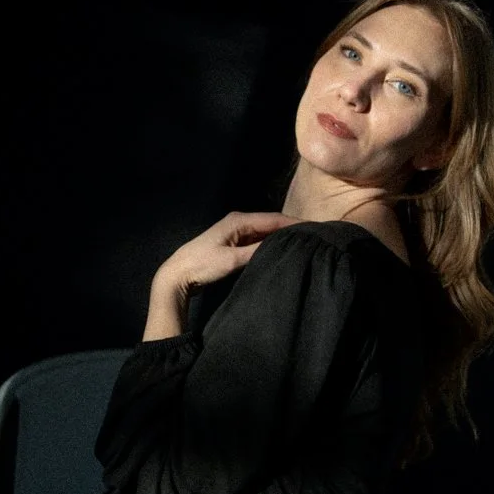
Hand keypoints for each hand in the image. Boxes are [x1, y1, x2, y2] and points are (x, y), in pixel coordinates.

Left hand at [157, 211, 302, 293]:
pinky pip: (258, 241)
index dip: (295, 223)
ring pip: (265, 233)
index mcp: (239, 220)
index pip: (274, 219)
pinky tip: (282, 251)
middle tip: (314, 236)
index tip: (316, 228)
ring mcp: (236, 233)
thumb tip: (283, 245)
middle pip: (272, 224)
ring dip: (281, 238)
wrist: (178, 275)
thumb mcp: (232, 260)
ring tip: (303, 244)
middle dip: (292, 229)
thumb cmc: (203, 265)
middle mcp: (239, 222)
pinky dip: (270, 244)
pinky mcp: (234, 244)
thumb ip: (257, 251)